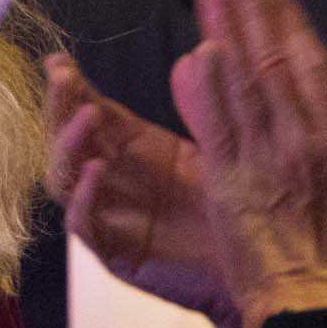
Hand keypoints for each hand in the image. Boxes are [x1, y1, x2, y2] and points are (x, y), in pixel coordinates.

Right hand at [47, 52, 227, 320]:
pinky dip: (84, 196)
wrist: (268, 272)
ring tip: (89, 116)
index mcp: (134, 152)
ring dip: (68, 145)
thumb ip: (202, 108)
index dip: (71, 88)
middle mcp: (113, 180)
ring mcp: (109, 216)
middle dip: (59, 107)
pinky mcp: (114, 252)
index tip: (59, 61)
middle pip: (65, 140)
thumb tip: (195, 56)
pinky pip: (83, 224)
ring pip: (64, 177)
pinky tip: (97, 171)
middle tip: (64, 79)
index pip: (89, 113)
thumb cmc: (247, 209)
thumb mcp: (221, 148)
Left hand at [170, 0, 326, 327]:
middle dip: (254, 12)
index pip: (316, 70)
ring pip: (240, 84)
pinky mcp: (225, 184)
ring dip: (224, 33)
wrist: (311, 314)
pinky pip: (213, 125)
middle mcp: (301, 143)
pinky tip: (197, 52)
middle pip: (274, 64)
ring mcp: (261, 161)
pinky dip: (205, 87)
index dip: (294, 27)